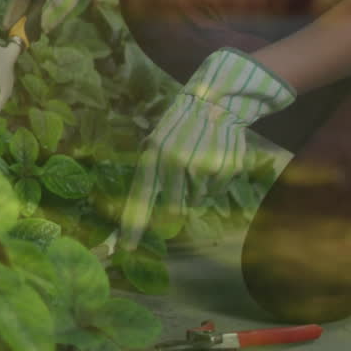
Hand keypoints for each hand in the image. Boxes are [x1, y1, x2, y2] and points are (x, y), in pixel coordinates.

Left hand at [117, 47, 295, 250]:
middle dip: (175, 208)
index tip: (126, 248)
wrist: (215, 102)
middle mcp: (174, 165)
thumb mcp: (155, 140)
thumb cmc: (179, 125)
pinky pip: (216, 192)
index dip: (133, 226)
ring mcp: (201, 168)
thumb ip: (150, 171)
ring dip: (196, 190)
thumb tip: (147, 208)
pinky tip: (214, 160)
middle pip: (172, 209)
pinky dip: (215, 183)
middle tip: (182, 186)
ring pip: (196, 201)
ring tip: (198, 162)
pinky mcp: (223, 170)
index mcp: (152, 157)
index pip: (139, 199)